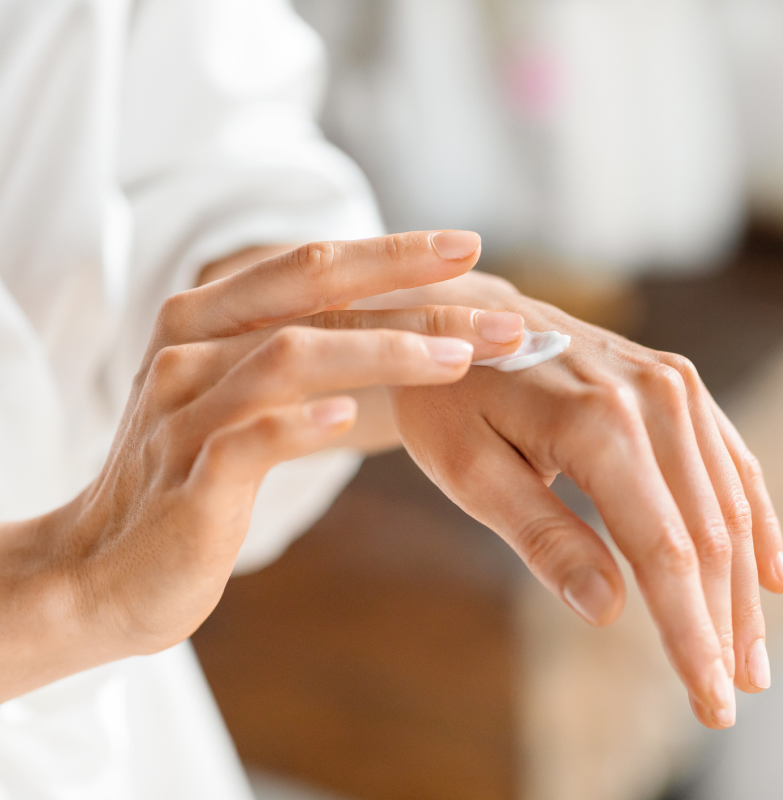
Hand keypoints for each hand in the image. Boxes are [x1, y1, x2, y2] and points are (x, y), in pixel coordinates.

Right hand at [0, 231, 526, 700]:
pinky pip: (250, 437)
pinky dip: (303, 423)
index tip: (467, 248)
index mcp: (205, 319)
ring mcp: (184, 410)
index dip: (390, 253)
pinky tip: (353, 418)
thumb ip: (295, 359)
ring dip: (382, 352)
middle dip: (411, 292)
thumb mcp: (239, 401)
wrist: (102, 571)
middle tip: (499, 309)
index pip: (309, 267)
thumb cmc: (191, 479)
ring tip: (460, 359)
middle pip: (311, 295)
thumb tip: (393, 336)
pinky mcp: (187, 477)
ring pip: (289, 355)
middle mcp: (189, 348)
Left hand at [391, 272, 782, 728]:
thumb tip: (608, 610)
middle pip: (707, 531)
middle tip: (725, 696)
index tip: (706, 701)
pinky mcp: (672, 380)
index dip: (689, 632)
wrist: (458, 321)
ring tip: (747, 654)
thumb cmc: (450, 400)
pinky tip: (765, 571)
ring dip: (741, 585)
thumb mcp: (470, 470)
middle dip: (720, 622)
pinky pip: (726, 458)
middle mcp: (650, 395)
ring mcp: (669, 381)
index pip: (663, 549)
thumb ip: (541, 535)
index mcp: (596, 422)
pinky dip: (750, 519)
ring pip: (727, 501)